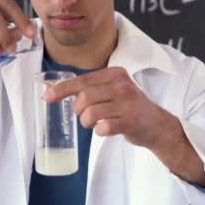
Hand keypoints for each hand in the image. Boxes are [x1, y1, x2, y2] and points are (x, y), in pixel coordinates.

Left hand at [43, 67, 178, 149]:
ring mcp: (128, 103)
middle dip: (78, 110)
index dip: (62, 89)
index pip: (82, 80)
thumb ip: (87, 88)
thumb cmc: (128, 106)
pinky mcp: (132, 121)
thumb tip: (50, 90)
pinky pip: (104, 127)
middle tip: (84, 115)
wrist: (157, 124)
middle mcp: (122, 85)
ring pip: (91, 113)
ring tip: (94, 123)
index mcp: (115, 74)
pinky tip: (105, 129)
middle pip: (84, 97)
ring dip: (87, 122)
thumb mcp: (111, 90)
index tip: (47, 97)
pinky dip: (99, 131)